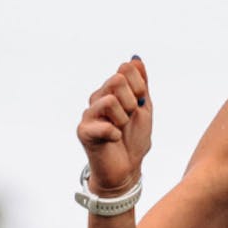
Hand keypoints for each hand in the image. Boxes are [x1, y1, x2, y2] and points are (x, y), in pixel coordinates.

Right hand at [77, 56, 152, 193]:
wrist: (127, 169)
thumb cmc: (134, 140)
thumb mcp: (144, 108)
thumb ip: (141, 84)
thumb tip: (135, 59)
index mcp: (112, 91)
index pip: (126, 70)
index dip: (139, 86)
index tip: (140, 103)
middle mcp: (97, 99)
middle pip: (117, 80)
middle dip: (132, 102)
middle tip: (129, 118)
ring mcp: (89, 114)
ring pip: (110, 100)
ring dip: (123, 119)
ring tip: (120, 129)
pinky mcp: (83, 131)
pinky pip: (105, 125)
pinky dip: (116, 134)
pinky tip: (114, 140)